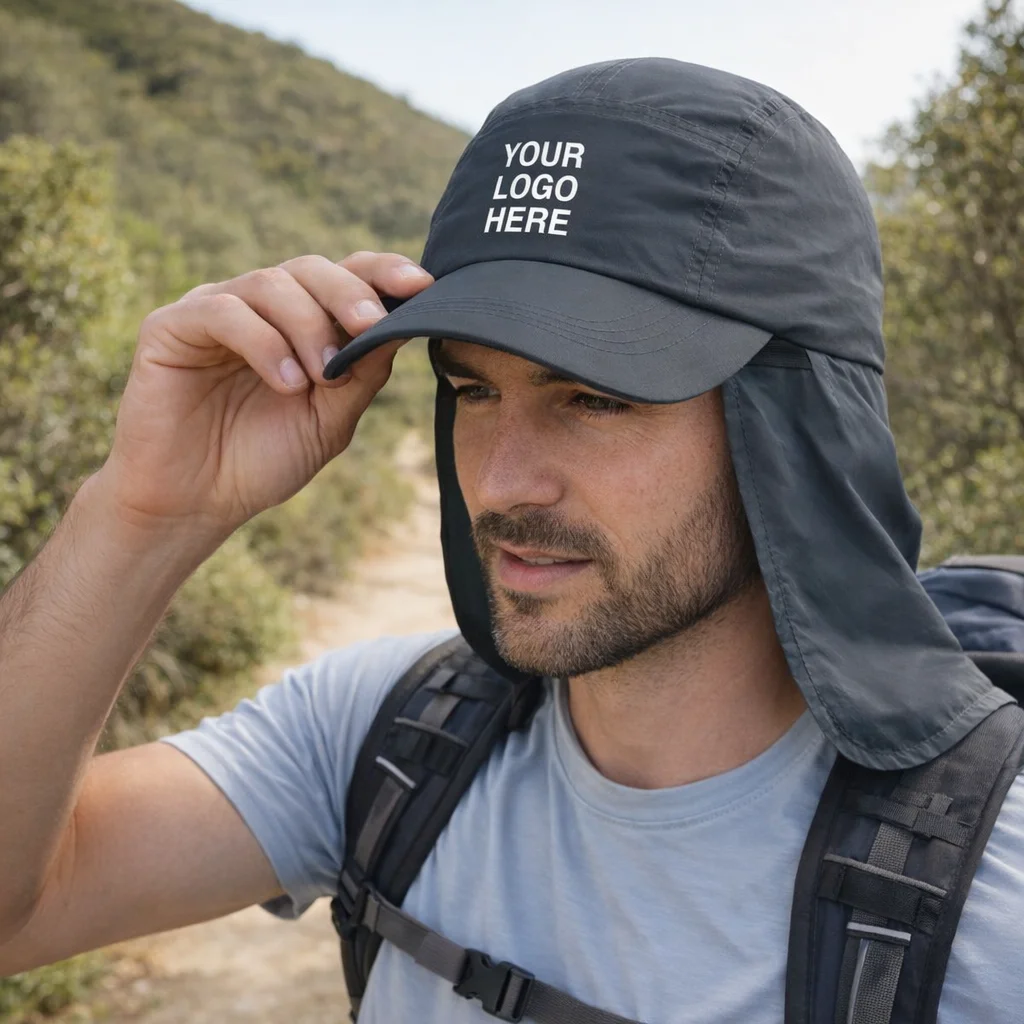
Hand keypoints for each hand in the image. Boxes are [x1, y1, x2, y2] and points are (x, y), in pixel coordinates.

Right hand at [100, 251, 432, 540]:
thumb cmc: (263, 461)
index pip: (345, 276)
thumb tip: (405, 326)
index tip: (422, 285)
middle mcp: (258, 308)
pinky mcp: (171, 326)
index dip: (382, 272)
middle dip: (347, 294)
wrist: (197, 504)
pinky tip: (286, 383)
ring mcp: (214, 311)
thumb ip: (362, 373)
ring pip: (270, 283)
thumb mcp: (330, 419)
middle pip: (310, 268)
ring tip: (321, 377)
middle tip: (369, 325)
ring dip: (307, 326)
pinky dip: (263, 343)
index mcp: (300, 322)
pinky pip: (223, 312)